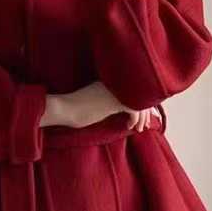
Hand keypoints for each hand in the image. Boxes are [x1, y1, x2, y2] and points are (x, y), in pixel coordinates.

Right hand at [41, 81, 160, 130]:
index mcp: (112, 82)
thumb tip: (126, 110)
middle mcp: (116, 84)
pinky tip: (130, 126)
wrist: (65, 109)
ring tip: (139, 128)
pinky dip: (134, 120)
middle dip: (146, 112)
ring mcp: (115, 92)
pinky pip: (133, 110)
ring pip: (139, 103)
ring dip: (141, 118)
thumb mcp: (98, 102)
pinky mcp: (113, 101)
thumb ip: (111, 102)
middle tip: (146, 124)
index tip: (145, 116)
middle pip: (140, 95)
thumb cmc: (77, 109)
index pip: (134, 89)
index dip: (143, 103)